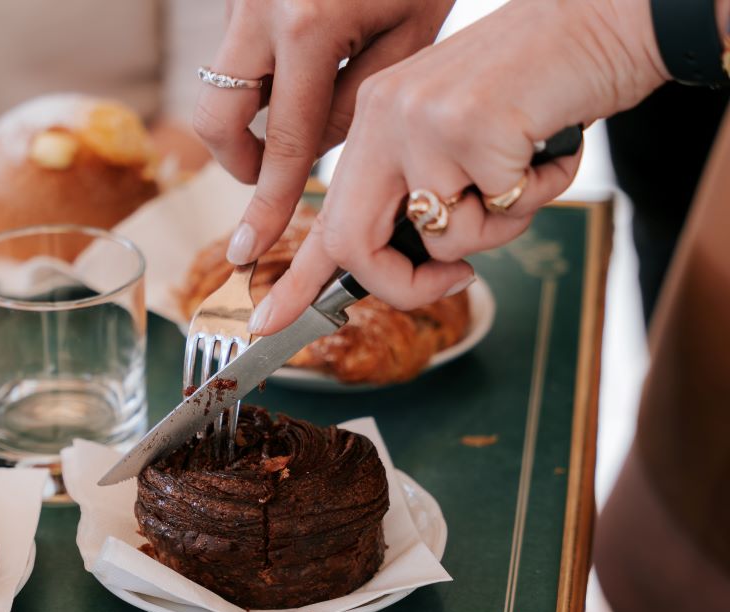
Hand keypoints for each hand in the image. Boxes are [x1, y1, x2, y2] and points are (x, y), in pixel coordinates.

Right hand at [193, 0, 455, 265]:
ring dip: (252, 113)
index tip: (250, 250)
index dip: (269, 205)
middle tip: (270, 174)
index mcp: (308, 26)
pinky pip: (238, 48)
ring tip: (301, 109)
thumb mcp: (414, 29)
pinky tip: (311, 51)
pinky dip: (264, 70)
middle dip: (239, 160)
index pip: (286, 143)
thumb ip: (359, 102)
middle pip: (218, 119)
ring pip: (222, 85)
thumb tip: (319, 149)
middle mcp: (258, 10)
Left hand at [249, 0, 668, 331]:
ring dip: (498, 226)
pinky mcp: (472, 128)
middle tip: (454, 284)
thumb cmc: (538, 91)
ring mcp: (423, 122)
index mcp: (374, 121)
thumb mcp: (457, 141)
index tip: (267, 323)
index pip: (325, 215)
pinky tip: (547, 148)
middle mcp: (384, 117)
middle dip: (403, 287)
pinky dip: (537, 196)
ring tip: (523, 169)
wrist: (603, 21)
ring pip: (442, 240)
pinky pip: (499, 212)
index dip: (297, 280)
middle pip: (355, 245)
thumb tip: (412, 268)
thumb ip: (422, 195)